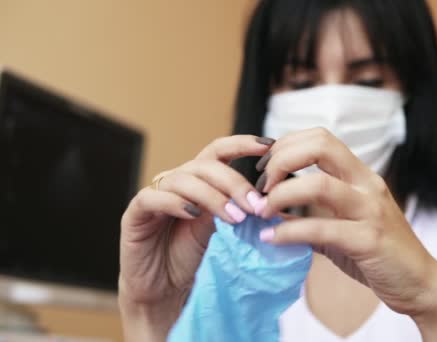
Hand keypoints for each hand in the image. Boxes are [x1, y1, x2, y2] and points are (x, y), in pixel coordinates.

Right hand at [118, 135, 271, 340]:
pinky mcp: (135, 213)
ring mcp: (156, 194)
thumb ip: (245, 215)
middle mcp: (178, 182)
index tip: (269, 146)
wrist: (165, 291)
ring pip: (184, 179)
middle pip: (206, 165)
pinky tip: (194, 214)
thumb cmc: (197, 259)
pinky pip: (154, 198)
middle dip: (234, 182)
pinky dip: (176, 202)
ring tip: (234, 217)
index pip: (221, 152)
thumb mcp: (228, 233)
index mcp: (201, 181)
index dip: (243, 143)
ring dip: (212, 196)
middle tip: (254, 204)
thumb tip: (279, 207)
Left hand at [254, 128, 436, 339]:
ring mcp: (371, 210)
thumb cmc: (379, 254)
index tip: (264, 170)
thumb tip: (270, 210)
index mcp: (361, 176)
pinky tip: (271, 239)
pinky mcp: (369, 239)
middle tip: (261, 186)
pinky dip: (288, 231)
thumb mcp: (343, 227)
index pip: (320, 138)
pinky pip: (321, 228)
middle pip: (320, 146)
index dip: (286, 146)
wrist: (420, 284)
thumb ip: (311, 216)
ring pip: (319, 184)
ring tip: (261, 212)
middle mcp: (368, 185)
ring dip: (280, 195)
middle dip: (281, 160)